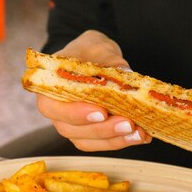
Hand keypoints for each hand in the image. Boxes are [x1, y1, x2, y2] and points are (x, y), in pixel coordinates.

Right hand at [36, 30, 151, 150]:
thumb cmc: (89, 52)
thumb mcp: (98, 48)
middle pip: (72, 130)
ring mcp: (72, 125)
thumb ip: (109, 62)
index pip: (52, 108)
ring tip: (139, 133)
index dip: (75, 114)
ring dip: (115, 140)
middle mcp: (57, 112)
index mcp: (49, 89)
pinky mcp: (89, 134)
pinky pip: (102, 143)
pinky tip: (141, 136)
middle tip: (128, 124)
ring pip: (88, 141)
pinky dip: (122, 141)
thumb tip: (125, 75)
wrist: (94, 58)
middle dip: (103, 130)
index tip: (101, 112)